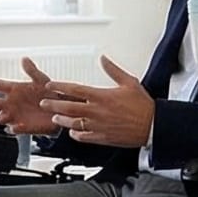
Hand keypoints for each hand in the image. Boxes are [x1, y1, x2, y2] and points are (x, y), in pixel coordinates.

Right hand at [0, 57, 63, 134]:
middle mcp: (11, 103)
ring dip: (1, 117)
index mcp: (13, 89)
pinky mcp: (23, 127)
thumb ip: (32, 70)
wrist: (62, 108)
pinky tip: (18, 126)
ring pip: (1, 118)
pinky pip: (15, 130)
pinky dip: (15, 129)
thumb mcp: (41, 79)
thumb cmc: (50, 93)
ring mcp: (16, 116)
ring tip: (6, 116)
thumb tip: (24, 59)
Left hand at [41, 56, 155, 147]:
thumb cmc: (143, 106)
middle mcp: (97, 111)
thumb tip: (103, 59)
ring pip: (73, 123)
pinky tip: (72, 132)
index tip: (50, 85)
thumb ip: (113, 70)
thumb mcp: (129, 82)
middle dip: (54, 104)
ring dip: (62, 120)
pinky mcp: (102, 137)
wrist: (153, 125)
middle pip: (69, 107)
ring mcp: (98, 125)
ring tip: (55, 117)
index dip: (60, 87)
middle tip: (44, 102)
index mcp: (102, 96)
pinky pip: (84, 136)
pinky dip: (76, 134)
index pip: (75, 89)